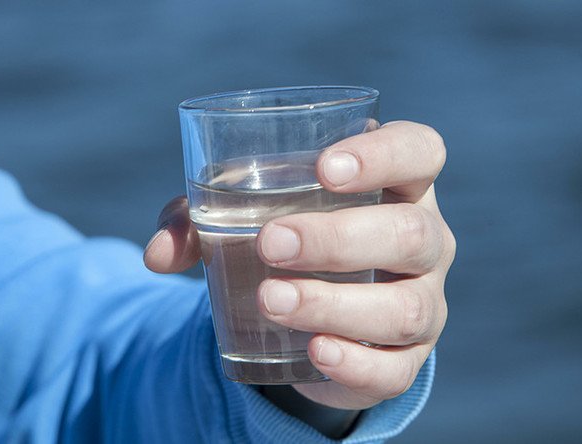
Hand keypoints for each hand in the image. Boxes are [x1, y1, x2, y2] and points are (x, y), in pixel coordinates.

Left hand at [144, 121, 454, 409]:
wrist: (311, 310)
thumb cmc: (285, 237)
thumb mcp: (244, 215)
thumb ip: (197, 221)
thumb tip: (156, 253)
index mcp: (397, 184)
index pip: (419, 152)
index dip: (384, 155)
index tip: (324, 168)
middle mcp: (425, 240)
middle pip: (408, 233)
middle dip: (338, 238)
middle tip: (270, 243)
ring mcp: (423, 301)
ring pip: (404, 306)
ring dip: (334, 303)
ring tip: (270, 300)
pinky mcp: (406, 358)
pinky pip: (395, 367)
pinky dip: (354, 362)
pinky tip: (314, 352)